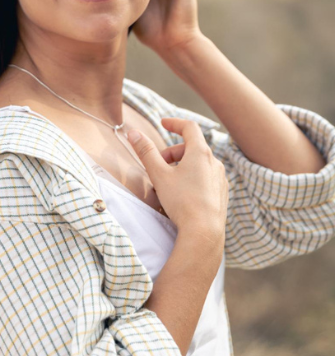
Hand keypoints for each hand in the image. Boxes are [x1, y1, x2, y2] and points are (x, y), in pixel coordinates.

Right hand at [127, 117, 228, 237]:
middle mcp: (215, 162)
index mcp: (200, 153)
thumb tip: (133, 132)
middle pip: (192, 147)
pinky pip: (206, 177)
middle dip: (172, 152)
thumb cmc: (182, 202)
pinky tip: (183, 194)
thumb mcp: (159, 175)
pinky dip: (192, 177)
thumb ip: (146, 152)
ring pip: (199, 163)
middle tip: (158, 165)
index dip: (175, 123)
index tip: (163, 123)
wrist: (204, 232)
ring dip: (182, 166)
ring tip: (168, 182)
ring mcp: (220, 178)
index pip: (189, 127)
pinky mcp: (222, 193)